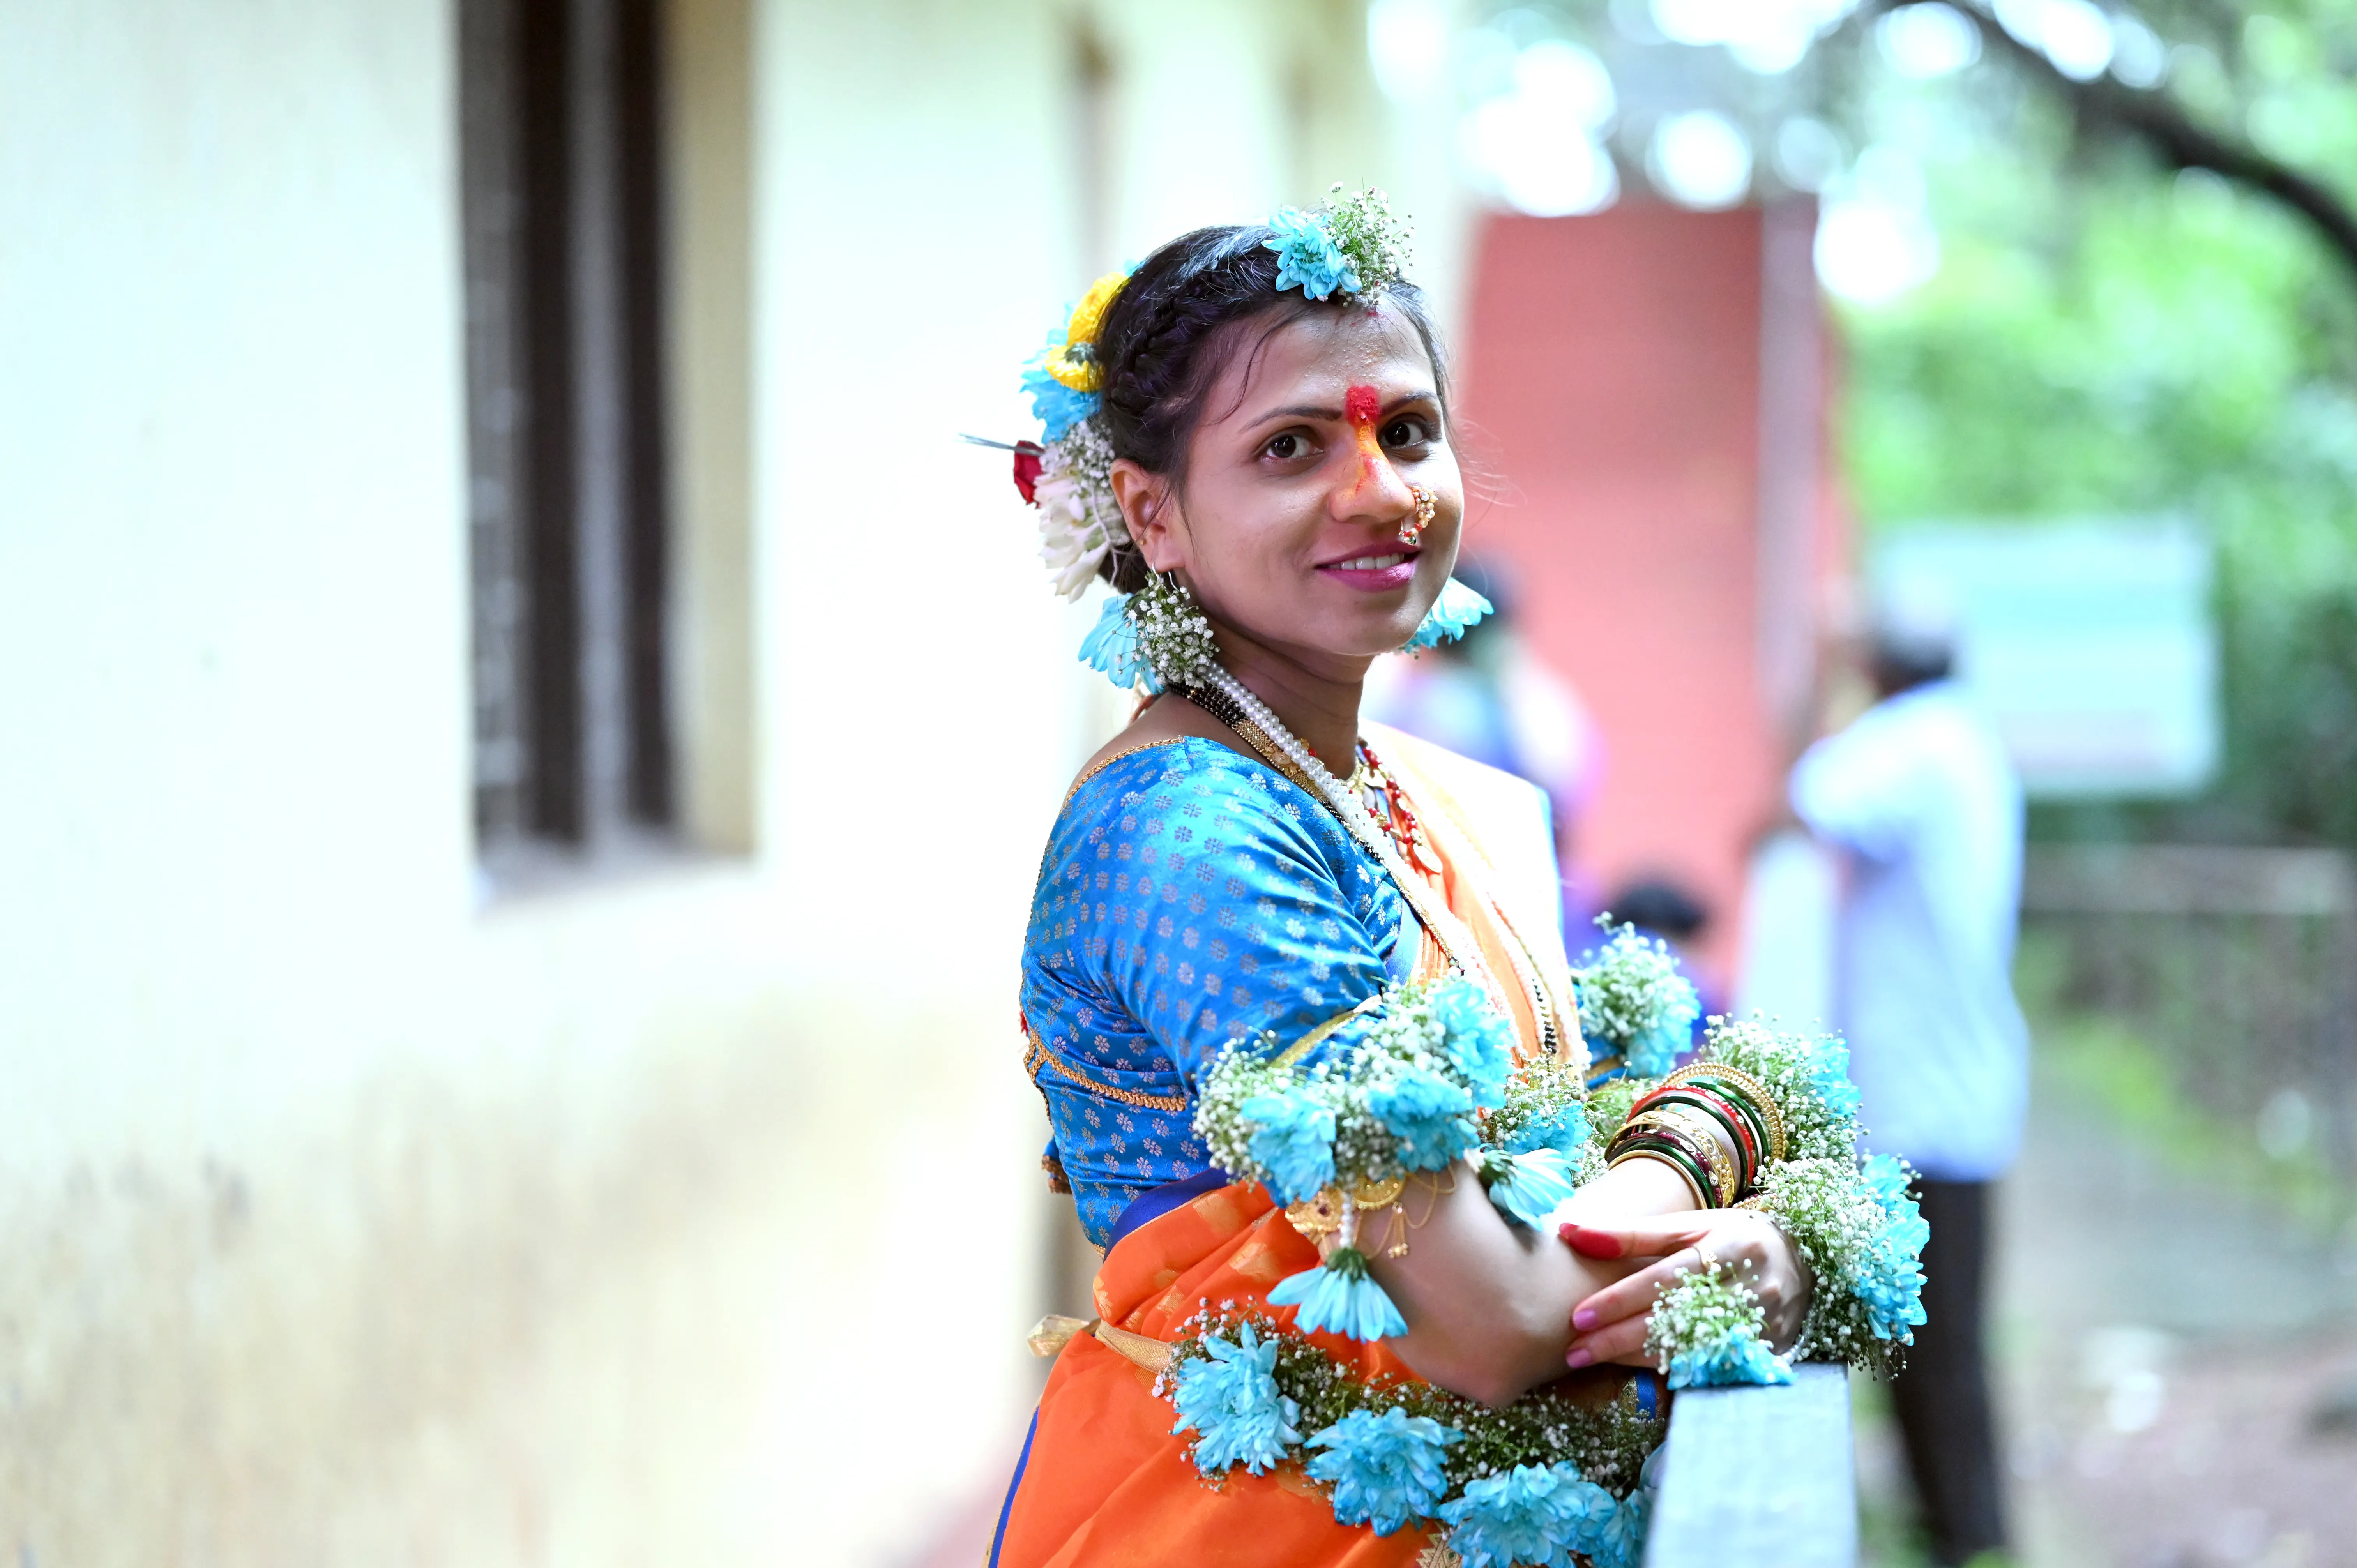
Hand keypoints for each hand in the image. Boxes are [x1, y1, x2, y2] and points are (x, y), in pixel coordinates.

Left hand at [1556, 1212, 1810, 1369]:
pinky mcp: (1764, 1352)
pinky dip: (1668, 1368)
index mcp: (1729, 1248)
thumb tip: (1571, 1232)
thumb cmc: (1731, 1237)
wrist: (1801, 1261)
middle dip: (1618, 1339)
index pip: (1667, 1280)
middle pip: (1675, 1320)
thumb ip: (1631, 1233)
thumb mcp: (1689, 1224)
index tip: (1580, 1316)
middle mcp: (1749, 1289)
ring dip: (1634, 1358)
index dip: (1621, 1300)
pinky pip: (1708, 1366)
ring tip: (1590, 1359)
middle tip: (1575, 1351)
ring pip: (1689, 1349)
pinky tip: (1633, 1368)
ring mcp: (1760, 1325)